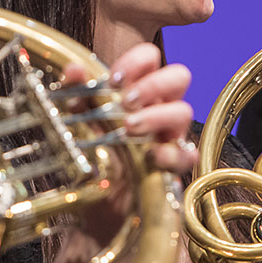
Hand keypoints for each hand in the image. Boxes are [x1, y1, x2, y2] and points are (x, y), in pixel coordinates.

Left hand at [45, 42, 194, 262]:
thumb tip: (74, 69)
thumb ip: (75, 94)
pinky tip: (153, 158)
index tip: (114, 79)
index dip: (137, 60)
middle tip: (127, 102)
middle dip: (154, 85)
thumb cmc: (91, 155)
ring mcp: (169, 134)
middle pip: (178, 75)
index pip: (150, 56)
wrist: (94, 205)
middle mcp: (157, 106)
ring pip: (184, 110)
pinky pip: (187, 154)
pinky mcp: (174, 166)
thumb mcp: (77, 122)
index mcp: (136, 89)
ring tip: (130, 129)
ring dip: (157, 116)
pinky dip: (173, 154)